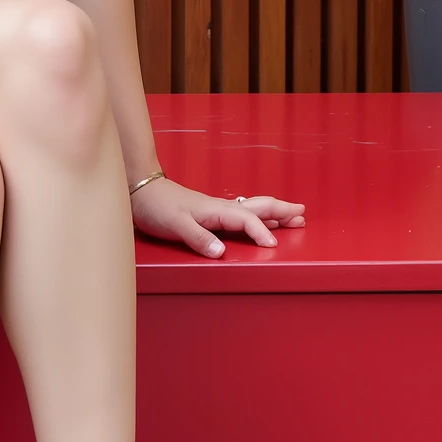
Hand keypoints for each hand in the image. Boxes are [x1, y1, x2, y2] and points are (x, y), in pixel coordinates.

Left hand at [128, 175, 304, 258]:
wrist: (139, 189)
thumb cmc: (156, 206)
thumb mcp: (175, 225)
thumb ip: (198, 238)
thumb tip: (221, 252)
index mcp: (215, 210)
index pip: (246, 220)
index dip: (260, 232)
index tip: (272, 246)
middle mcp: (220, 208)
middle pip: (257, 207)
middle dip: (281, 210)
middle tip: (303, 213)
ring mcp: (215, 209)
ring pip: (251, 208)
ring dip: (273, 212)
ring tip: (292, 215)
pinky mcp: (208, 213)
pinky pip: (240, 214)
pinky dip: (256, 216)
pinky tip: (257, 220)